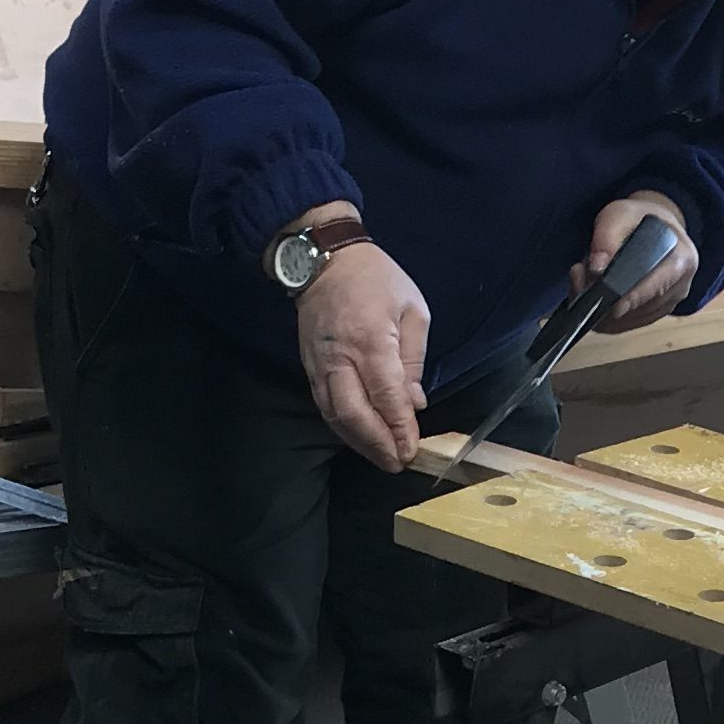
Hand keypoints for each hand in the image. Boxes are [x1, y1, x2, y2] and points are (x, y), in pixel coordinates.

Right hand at [299, 237, 429, 468]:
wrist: (322, 260)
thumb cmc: (376, 279)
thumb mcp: (412, 309)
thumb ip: (413, 359)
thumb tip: (414, 403)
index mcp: (371, 340)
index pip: (386, 396)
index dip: (398, 427)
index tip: (411, 449)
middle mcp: (340, 357)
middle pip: (355, 414)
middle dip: (377, 444)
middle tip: (397, 463)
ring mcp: (320, 364)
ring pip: (335, 415)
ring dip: (358, 442)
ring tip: (381, 459)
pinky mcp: (308, 366)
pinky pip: (324, 405)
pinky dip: (342, 427)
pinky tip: (358, 438)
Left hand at [585, 190, 696, 331]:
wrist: (657, 228)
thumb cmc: (640, 220)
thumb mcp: (621, 213)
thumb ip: (608, 235)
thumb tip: (597, 267)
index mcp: (682, 259)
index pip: (657, 285)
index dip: (631, 297)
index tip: (608, 304)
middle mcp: (681, 286)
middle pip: (642, 307)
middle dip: (608, 302)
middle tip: (580, 283)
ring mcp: (669, 304)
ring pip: (631, 320)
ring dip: (604, 310)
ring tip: (584, 285)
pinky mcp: (655, 314)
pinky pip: (628, 324)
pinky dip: (607, 317)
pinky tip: (594, 299)